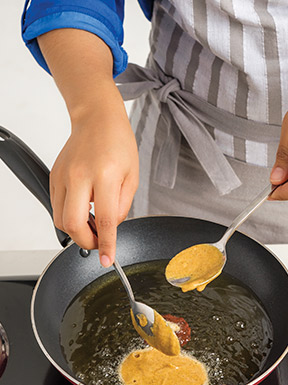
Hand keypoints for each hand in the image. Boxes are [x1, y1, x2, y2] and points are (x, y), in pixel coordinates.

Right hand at [50, 101, 138, 266]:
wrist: (97, 119)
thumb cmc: (118, 144)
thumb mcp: (132, 177)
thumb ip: (122, 207)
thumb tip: (110, 228)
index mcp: (106, 175)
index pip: (105, 220)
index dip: (107, 245)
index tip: (108, 259)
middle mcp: (80, 176)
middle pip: (72, 224)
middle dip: (86, 242)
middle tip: (99, 241)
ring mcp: (63, 176)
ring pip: (60, 219)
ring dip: (76, 230)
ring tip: (92, 224)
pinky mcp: (54, 176)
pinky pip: (56, 207)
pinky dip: (69, 216)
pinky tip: (83, 208)